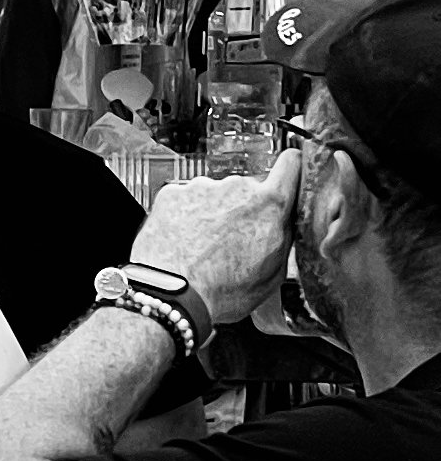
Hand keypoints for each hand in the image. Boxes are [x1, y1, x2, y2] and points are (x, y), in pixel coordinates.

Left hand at [131, 147, 300, 325]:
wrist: (170, 294)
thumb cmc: (220, 291)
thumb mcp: (273, 274)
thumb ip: (285, 238)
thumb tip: (287, 222)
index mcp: (269, 205)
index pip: (291, 166)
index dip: (291, 168)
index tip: (288, 171)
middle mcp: (237, 187)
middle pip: (247, 190)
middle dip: (243, 210)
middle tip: (231, 243)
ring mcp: (202, 187)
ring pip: (214, 196)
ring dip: (211, 215)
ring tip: (202, 249)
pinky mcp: (172, 192)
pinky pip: (185, 200)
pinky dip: (184, 217)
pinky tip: (183, 243)